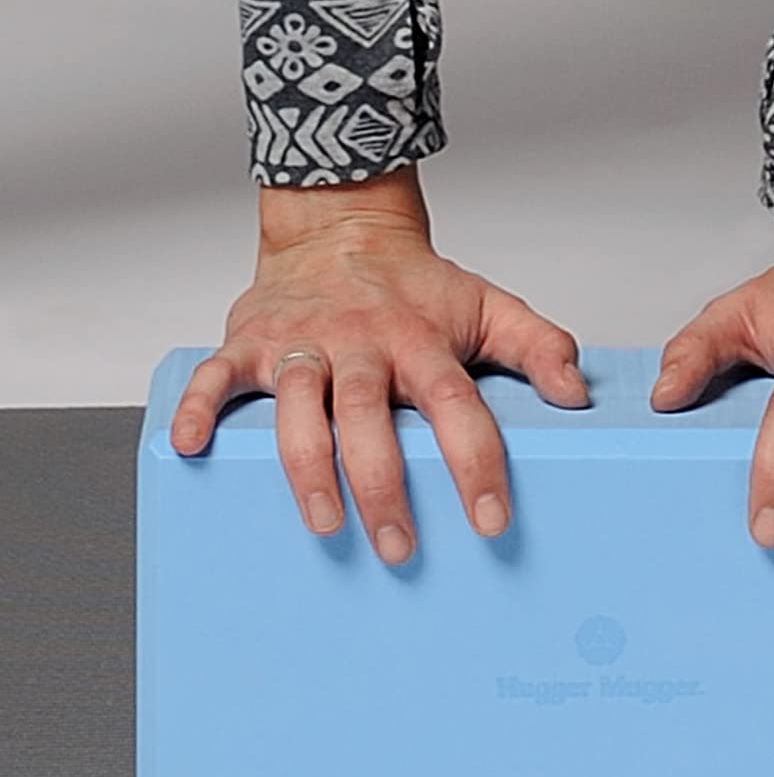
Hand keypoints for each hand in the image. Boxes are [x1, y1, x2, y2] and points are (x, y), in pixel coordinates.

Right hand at [169, 167, 588, 563]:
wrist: (340, 227)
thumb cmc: (416, 287)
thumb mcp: (488, 306)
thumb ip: (538, 346)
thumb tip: (578, 396)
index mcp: (421, 340)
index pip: (455, 405)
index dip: (474, 462)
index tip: (490, 521)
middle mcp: (361, 343)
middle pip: (369, 417)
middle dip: (384, 486)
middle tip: (402, 549)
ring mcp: (302, 342)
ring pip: (298, 405)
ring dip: (306, 467)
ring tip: (326, 526)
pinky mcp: (250, 341)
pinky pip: (216, 375)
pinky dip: (198, 408)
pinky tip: (192, 448)